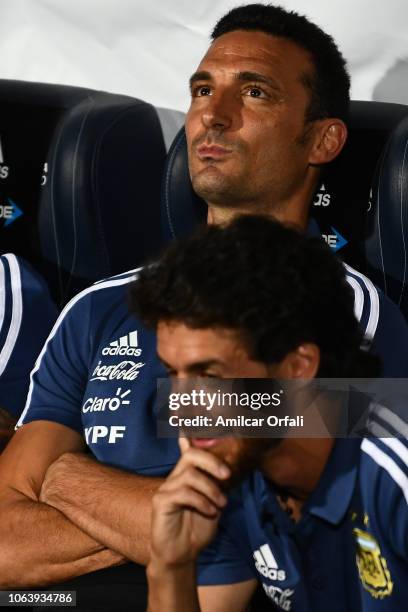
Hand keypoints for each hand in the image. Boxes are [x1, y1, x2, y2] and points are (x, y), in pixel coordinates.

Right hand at [149, 438, 230, 567]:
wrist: (182, 555)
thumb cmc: (197, 529)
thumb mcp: (214, 504)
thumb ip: (217, 486)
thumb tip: (227, 470)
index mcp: (187, 476)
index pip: (188, 450)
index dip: (192, 436)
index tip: (197, 428)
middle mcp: (175, 478)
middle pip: (191, 455)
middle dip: (212, 461)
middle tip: (227, 475)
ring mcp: (166, 489)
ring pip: (190, 475)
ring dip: (211, 489)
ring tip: (221, 503)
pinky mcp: (161, 502)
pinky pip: (183, 493)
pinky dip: (202, 501)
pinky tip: (210, 511)